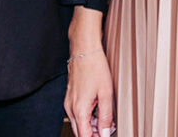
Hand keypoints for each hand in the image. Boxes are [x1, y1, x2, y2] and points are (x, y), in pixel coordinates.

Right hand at [65, 7, 114, 136]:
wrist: (84, 49)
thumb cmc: (95, 67)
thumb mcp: (106, 94)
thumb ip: (106, 117)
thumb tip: (105, 134)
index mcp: (79, 110)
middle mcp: (70, 108)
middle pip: (81, 133)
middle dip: (95, 134)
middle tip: (108, 129)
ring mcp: (68, 103)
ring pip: (79, 124)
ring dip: (92, 126)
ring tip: (107, 119)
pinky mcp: (70, 98)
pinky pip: (78, 114)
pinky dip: (88, 117)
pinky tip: (99, 110)